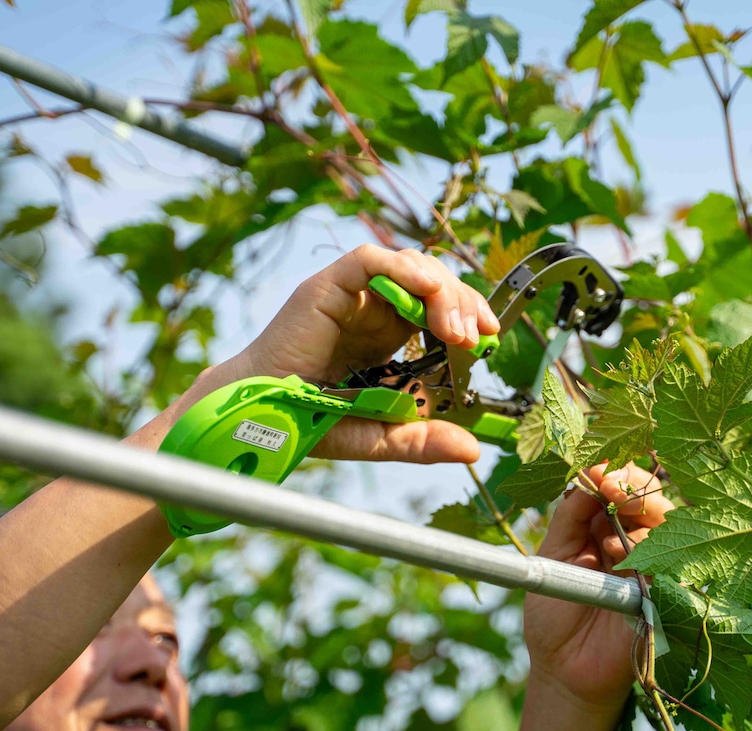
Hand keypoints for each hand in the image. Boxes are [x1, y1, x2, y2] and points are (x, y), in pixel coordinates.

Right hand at [195, 245, 498, 464]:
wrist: (262, 420)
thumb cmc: (311, 421)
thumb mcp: (380, 435)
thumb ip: (421, 440)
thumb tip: (472, 451)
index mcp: (389, 333)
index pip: (439, 305)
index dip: (469, 312)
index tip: (490, 336)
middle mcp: (373, 306)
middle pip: (432, 281)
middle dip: (462, 301)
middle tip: (476, 336)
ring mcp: (351, 293)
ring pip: (410, 264)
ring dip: (441, 290)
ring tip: (452, 330)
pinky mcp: (328, 286)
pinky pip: (370, 259)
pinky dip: (403, 267)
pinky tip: (426, 289)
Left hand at [526, 463, 670, 714]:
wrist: (561, 668)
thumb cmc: (554, 613)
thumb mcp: (552, 555)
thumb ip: (570, 516)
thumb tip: (587, 474)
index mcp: (604, 527)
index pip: (621, 486)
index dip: (613, 473)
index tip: (597, 469)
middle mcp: (633, 542)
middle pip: (651, 499)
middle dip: (633, 486)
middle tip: (611, 487)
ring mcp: (651, 567)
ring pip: (666, 525)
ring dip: (639, 520)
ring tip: (607, 541)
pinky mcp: (664, 595)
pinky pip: (669, 563)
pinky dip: (646, 553)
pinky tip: (620, 559)